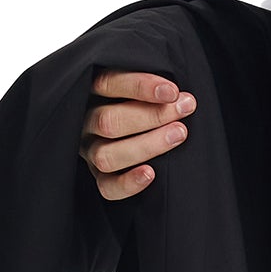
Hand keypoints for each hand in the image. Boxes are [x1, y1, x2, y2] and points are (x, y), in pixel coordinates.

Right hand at [81, 68, 195, 198]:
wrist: (135, 131)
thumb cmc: (145, 102)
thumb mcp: (143, 89)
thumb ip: (155, 89)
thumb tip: (182, 96)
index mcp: (92, 92)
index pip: (108, 84)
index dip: (141, 87)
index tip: (172, 92)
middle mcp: (85, 122)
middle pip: (107, 121)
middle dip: (151, 116)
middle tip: (184, 109)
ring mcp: (89, 151)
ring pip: (106, 155)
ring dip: (146, 146)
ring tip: (178, 135)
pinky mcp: (98, 176)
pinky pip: (106, 187)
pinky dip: (128, 183)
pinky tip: (151, 174)